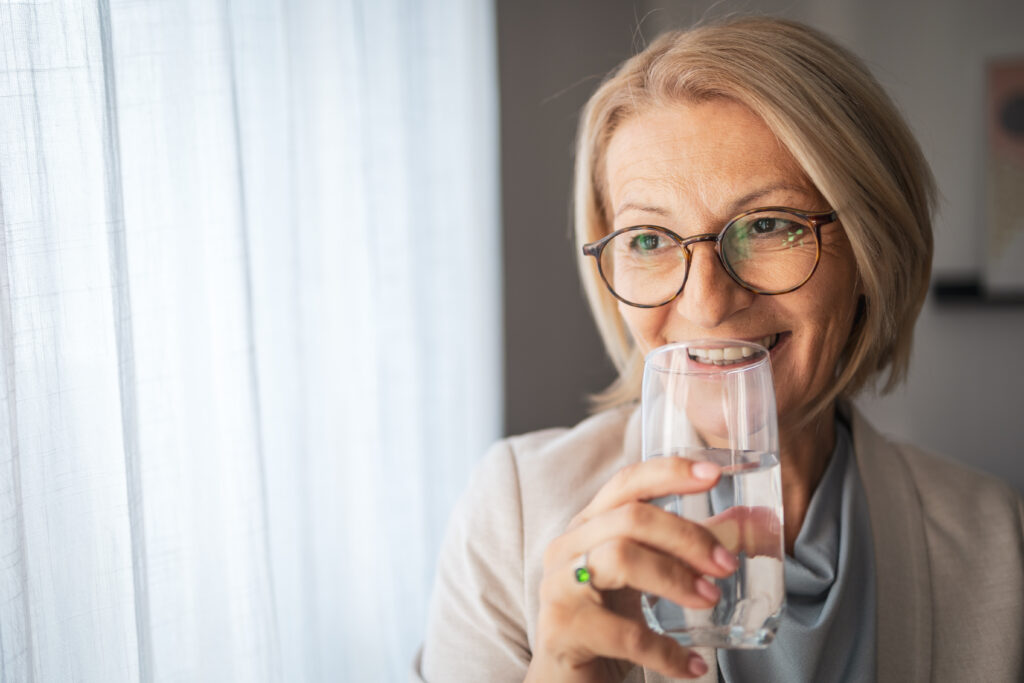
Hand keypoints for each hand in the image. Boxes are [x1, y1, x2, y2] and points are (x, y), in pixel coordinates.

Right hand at [524, 457, 739, 682]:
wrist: (566, 681)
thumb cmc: (608, 622)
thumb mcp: (645, 578)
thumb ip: (686, 549)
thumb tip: (748, 521)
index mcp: (589, 526)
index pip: (626, 483)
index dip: (668, 472)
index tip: (714, 474)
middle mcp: (568, 548)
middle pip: (630, 518)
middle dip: (687, 536)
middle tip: (725, 564)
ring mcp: (559, 587)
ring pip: (620, 558)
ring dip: (674, 577)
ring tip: (709, 600)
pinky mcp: (562, 631)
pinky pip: (624, 634)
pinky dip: (666, 651)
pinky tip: (692, 665)